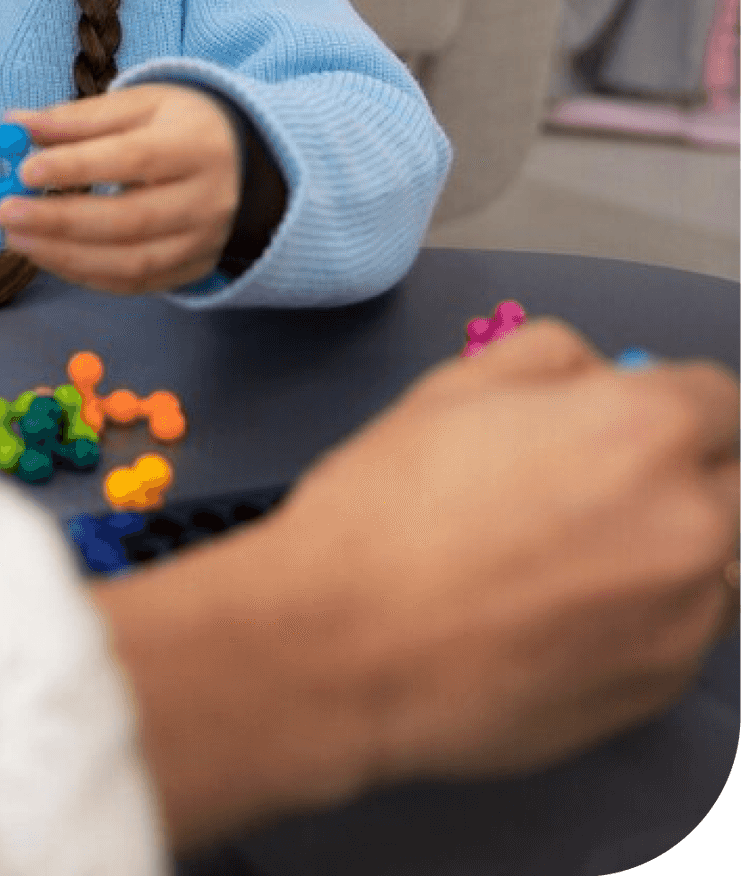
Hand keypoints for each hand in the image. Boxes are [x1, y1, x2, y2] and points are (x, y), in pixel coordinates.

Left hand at [0, 84, 239, 292]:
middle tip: (5, 213)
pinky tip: (47, 256)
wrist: (244, 161)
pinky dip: (84, 275)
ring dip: (64, 255)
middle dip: (60, 220)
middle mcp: (207, 200)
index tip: (24, 170)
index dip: (77, 168)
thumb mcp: (137, 104)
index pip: (133, 160)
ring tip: (15, 237)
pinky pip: (134, 283)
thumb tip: (14, 123)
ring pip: (130, 262)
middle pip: (130, 219)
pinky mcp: (191, 270)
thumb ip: (76, 118)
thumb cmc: (180, 125)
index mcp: (194, 146)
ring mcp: (202, 242)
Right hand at [102, 320, 740, 850]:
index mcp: (645, 431)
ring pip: (719, 562)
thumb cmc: (386, 508)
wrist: (346, 644)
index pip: (721, 400)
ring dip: (671, 545)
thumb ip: (551, 360)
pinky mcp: (664, 688)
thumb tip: (599, 376)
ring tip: (572, 554)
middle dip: (680, 471)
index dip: (668, 400)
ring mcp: (689, 617)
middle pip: (733, 482)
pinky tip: (554, 611)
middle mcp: (695, 523)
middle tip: (595, 483)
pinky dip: (642, 613)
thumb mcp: (452, 387)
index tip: (630, 417)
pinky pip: (683, 630)